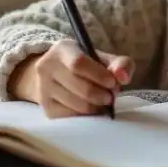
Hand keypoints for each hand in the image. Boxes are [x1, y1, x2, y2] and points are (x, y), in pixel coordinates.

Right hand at [14, 39, 133, 117]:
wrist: (54, 75)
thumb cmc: (85, 66)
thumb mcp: (102, 58)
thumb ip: (120, 64)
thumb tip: (123, 77)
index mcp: (62, 49)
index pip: (78, 63)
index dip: (99, 75)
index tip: (113, 83)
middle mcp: (47, 67)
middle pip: (79, 86)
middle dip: (101, 94)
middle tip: (111, 96)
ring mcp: (43, 89)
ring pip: (75, 105)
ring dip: (95, 107)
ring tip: (103, 102)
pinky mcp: (46, 108)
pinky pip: (70, 117)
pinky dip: (86, 116)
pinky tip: (91, 109)